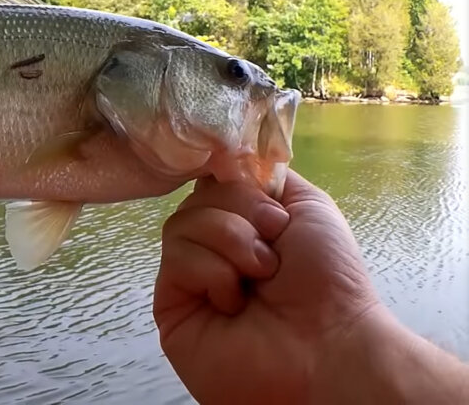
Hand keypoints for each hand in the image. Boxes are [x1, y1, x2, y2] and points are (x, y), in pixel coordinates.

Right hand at [153, 169, 382, 402]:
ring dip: (231, 242)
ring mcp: (189, 276)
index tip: (251, 183)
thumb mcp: (310, 207)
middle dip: (240, 212)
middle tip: (273, 243)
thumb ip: (265, 177)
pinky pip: (176, 258)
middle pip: (196, 197)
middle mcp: (213, 247)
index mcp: (244, 223)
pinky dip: (213, 272)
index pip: (212, 180)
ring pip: (181, 223)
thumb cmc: (329, 279)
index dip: (227, 176)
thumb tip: (225, 157)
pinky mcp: (170, 305)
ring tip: (260, 275)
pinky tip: (234, 301)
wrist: (329, 342)